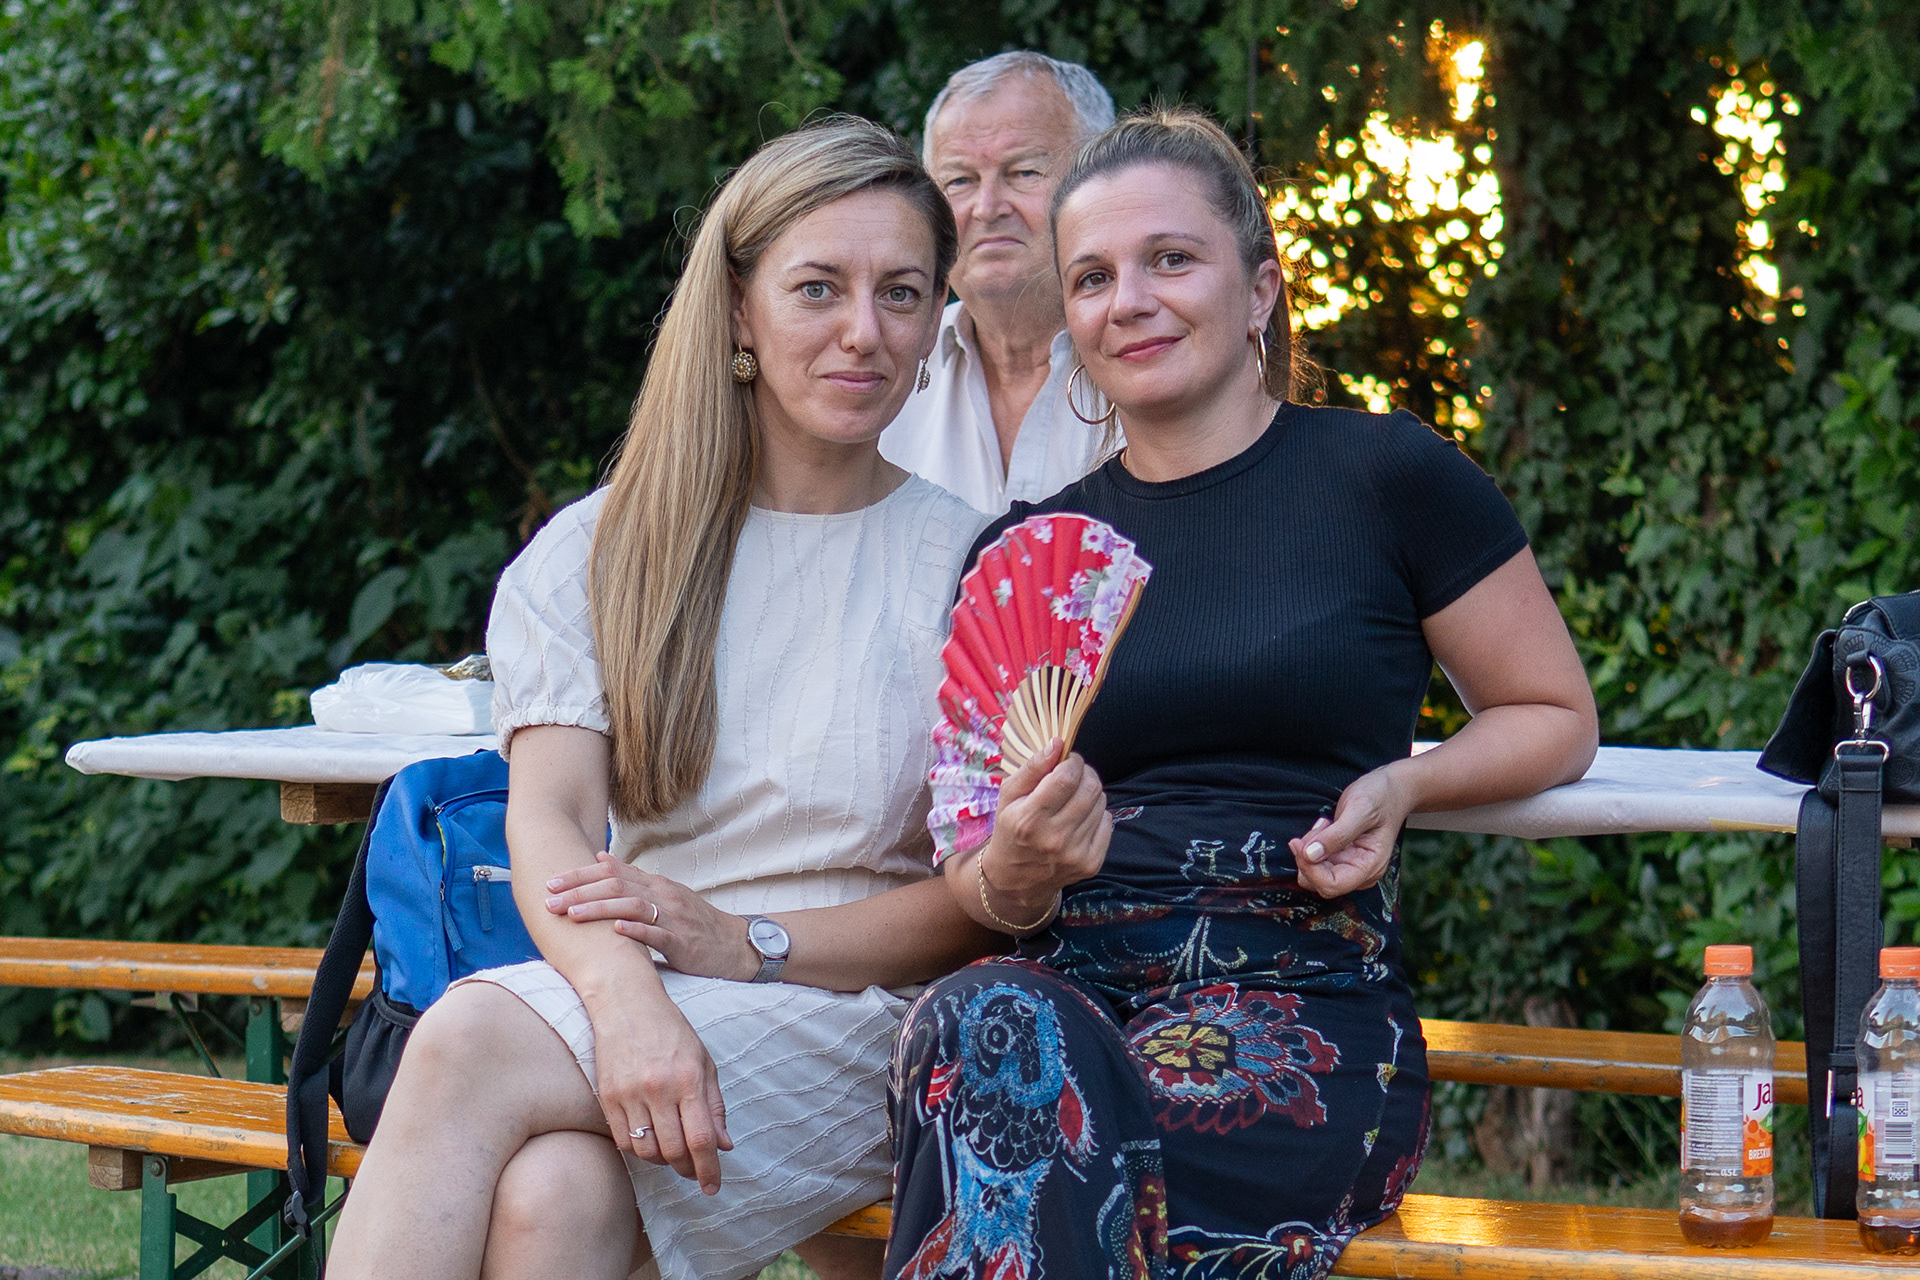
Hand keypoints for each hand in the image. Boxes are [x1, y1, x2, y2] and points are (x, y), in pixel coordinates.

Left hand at [547, 854, 758, 982]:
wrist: (734, 944)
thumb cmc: (694, 922)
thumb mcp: (665, 894)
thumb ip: (634, 879)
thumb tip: (600, 858)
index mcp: (655, 883)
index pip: (612, 872)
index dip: (580, 876)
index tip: (551, 882)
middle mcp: (663, 894)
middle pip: (616, 886)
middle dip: (580, 892)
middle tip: (550, 899)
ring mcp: (674, 916)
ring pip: (632, 905)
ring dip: (599, 909)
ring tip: (572, 914)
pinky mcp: (682, 941)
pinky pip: (657, 933)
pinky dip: (636, 929)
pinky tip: (616, 930)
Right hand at [583, 986, 733, 1192]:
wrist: (626, 1004)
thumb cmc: (671, 1031)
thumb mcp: (704, 1061)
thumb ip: (714, 1105)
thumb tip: (724, 1145)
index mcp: (688, 1079)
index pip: (701, 1138)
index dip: (709, 1168)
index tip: (713, 1186)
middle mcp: (659, 1088)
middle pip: (675, 1150)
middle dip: (688, 1169)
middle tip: (694, 1171)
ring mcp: (630, 1094)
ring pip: (647, 1151)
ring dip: (663, 1161)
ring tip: (672, 1154)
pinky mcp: (607, 1097)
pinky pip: (624, 1141)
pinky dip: (638, 1150)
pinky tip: (649, 1141)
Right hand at [979, 739, 1110, 910]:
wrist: (1017, 881)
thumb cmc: (1010, 830)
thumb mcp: (1008, 796)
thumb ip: (1032, 767)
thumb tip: (1058, 744)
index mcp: (1029, 820)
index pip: (1066, 778)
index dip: (1072, 762)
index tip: (1067, 760)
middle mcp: (1054, 839)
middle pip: (1089, 789)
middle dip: (1085, 773)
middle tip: (1074, 774)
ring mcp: (1075, 854)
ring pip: (1101, 803)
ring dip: (1091, 792)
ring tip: (1073, 798)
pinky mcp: (1091, 864)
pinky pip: (1108, 822)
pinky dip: (1097, 813)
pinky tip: (1080, 817)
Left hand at [1290, 764, 1414, 897]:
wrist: (1392, 790)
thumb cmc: (1381, 797)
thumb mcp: (1360, 810)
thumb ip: (1337, 835)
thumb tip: (1310, 856)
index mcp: (1369, 867)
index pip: (1331, 885)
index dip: (1310, 869)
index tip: (1299, 843)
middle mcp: (1360, 873)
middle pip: (1319, 882)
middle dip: (1308, 856)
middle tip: (1319, 826)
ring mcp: (1349, 866)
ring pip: (1313, 872)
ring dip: (1309, 849)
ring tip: (1324, 823)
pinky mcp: (1340, 858)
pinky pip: (1316, 861)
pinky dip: (1312, 844)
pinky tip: (1325, 825)